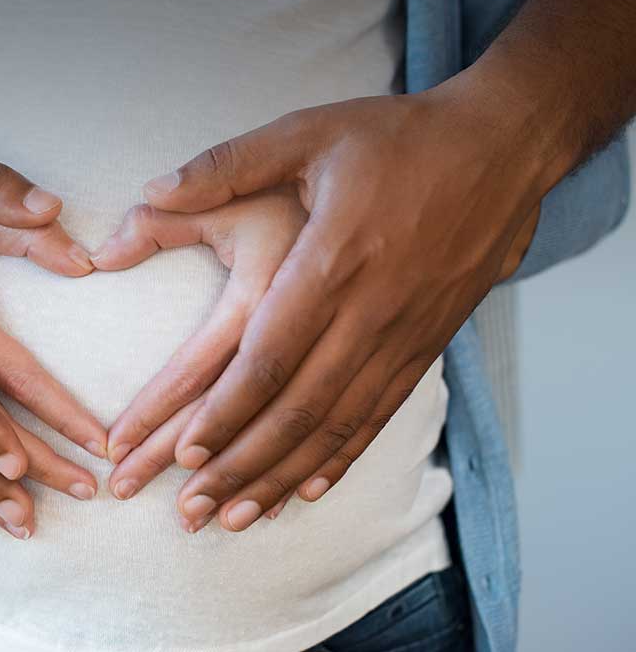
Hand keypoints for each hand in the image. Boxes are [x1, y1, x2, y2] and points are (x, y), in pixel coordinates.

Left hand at [101, 90, 547, 532]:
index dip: (225, 412)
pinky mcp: (426, 344)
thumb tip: (149, 191)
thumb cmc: (394, 138)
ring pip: (336, 425)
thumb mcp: (305, 132)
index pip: (269, 357)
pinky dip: (339, 458)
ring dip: (281, 476)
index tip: (182, 453)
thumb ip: (224, 166)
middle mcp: (370, 310)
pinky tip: (304, 490)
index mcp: (331, 260)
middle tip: (187, 509)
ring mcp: (404, 333)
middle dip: (238, 465)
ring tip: (230, 518)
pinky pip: (378, 415)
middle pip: (297, 408)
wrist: (502, 148)